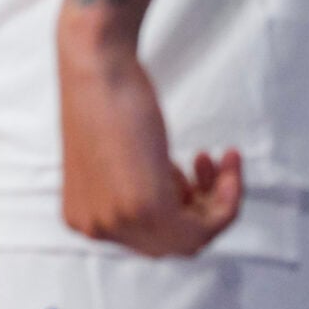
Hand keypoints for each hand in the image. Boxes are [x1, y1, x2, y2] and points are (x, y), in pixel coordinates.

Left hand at [58, 11, 241, 254]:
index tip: (193, 172)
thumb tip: (175, 210)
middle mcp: (94, 228)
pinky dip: (228, 198)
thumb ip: (134, 193)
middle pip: (171, 244)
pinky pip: (205, 227)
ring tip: (217, 159)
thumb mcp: (115, 162)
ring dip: (218, 199)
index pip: (146, 241)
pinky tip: (227, 160)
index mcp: (80, 218)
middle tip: (209, 162)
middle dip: (200, 206)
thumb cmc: (106, 99)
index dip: (178, 209)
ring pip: (192, 240)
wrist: (97, 64)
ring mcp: (119, 222)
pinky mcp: (146, 209)